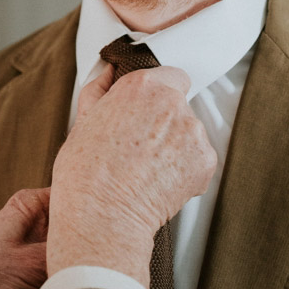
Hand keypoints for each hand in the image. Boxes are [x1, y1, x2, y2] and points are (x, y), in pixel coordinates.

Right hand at [45, 63, 215, 288]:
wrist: (102, 216)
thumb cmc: (85, 174)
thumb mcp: (83, 121)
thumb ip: (100, 89)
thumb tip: (108, 72)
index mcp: (142, 86)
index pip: (170, 76)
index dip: (158, 96)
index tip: (146, 113)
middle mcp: (173, 103)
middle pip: (180, 105)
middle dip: (164, 122)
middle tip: (139, 147)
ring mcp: (193, 132)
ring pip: (190, 133)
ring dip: (176, 146)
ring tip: (147, 169)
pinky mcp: (205, 161)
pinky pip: (198, 159)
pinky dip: (185, 170)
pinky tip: (159, 181)